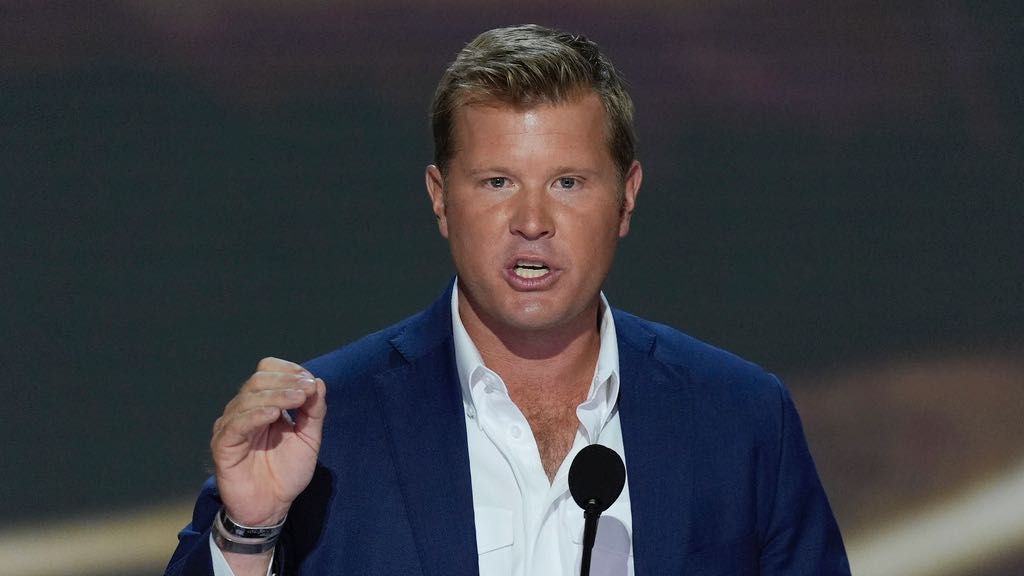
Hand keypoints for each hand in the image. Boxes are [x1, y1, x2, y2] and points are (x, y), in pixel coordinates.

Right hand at [211, 357, 326, 526]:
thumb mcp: (309, 438)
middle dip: (286, 382)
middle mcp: (244, 410)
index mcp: (263, 404)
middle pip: (258, 380)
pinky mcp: (223, 445)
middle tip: (307, 390)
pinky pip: (237, 424)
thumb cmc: (287, 472)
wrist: (271, 506)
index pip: (267, 371)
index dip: (289, 371)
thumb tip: (318, 382)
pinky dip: (256, 415)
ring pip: (249, 398)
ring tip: (299, 399)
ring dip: (277, 395)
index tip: (310, 382)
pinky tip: (274, 415)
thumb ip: (314, 411)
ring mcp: (231, 426)